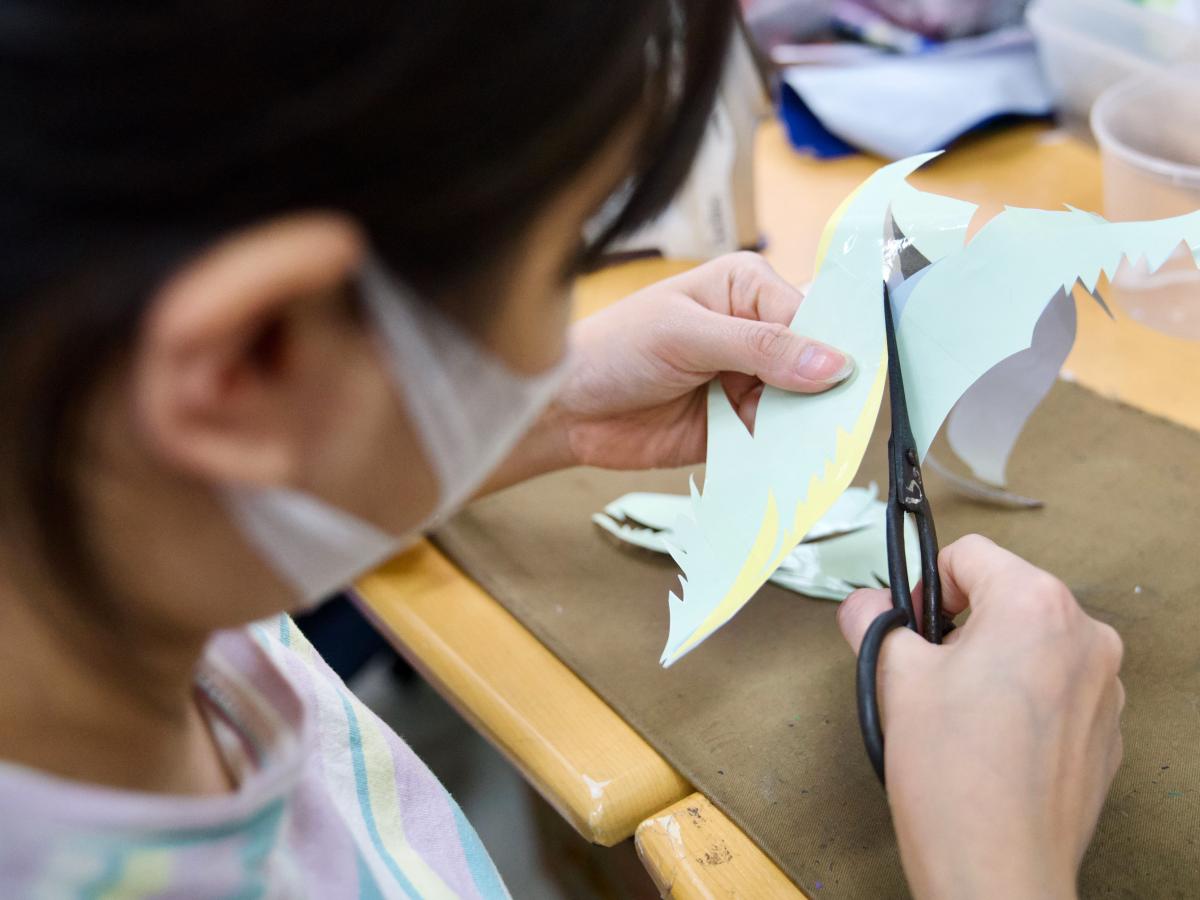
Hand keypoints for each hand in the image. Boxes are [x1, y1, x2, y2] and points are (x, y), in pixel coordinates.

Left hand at [554, 252, 851, 470]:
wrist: (566, 410)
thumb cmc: (614, 350)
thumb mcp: (686, 336)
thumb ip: (760, 348)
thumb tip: (831, 362)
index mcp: (747, 288)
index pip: (812, 313)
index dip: (835, 345)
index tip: (852, 379)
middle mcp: (756, 333)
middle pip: (816, 362)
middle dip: (827, 391)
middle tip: (841, 418)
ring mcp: (749, 383)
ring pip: (802, 406)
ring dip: (808, 427)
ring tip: (816, 445)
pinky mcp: (738, 428)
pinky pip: (777, 441)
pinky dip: (786, 454)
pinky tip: (793, 464)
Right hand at [838, 535, 1123, 899]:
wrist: (995, 871)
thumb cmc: (952, 777)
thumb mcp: (893, 678)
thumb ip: (873, 622)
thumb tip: (864, 607)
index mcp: (1035, 605)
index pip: (970, 555)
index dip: (927, 584)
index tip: (912, 625)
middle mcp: (1085, 636)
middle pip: (1006, 596)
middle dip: (960, 625)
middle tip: (926, 675)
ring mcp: (1104, 687)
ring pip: (1032, 644)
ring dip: (992, 662)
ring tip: (957, 715)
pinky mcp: (1106, 732)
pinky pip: (1056, 689)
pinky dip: (1022, 700)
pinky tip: (989, 744)